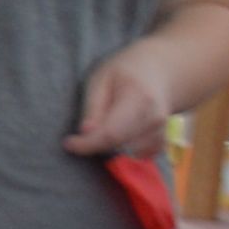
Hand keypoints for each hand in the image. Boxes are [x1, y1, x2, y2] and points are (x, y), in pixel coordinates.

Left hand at [67, 44, 198, 159]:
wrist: (159, 72)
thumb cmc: (124, 72)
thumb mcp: (101, 79)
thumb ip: (93, 106)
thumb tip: (86, 132)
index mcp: (139, 99)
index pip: (111, 133)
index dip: (87, 144)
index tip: (68, 143)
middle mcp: (154, 118)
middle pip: (117, 145)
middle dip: (94, 143)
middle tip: (84, 130)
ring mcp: (160, 132)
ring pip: (125, 153)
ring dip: (108, 145)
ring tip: (107, 122)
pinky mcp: (160, 142)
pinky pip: (136, 156)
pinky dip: (123, 151)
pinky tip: (119, 133)